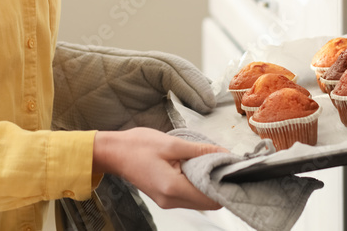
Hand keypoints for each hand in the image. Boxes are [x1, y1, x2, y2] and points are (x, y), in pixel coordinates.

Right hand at [92, 127, 226, 210]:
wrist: (114, 153)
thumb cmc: (137, 146)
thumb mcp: (171, 144)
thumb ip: (199, 151)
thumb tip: (223, 154)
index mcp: (173, 188)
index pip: (211, 198)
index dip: (224, 185)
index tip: (233, 170)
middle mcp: (171, 201)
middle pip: (207, 203)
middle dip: (218, 185)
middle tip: (225, 164)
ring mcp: (167, 201)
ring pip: (199, 201)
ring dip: (208, 185)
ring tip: (212, 164)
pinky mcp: (164, 197)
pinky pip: (188, 196)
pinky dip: (197, 185)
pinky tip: (197, 168)